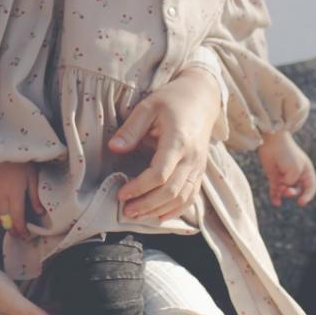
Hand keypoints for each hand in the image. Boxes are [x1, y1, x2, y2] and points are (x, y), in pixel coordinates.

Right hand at [0, 162, 43, 239]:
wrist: (2, 147)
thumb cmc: (20, 161)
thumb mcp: (32, 177)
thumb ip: (34, 197)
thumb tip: (40, 212)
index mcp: (14, 194)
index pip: (17, 219)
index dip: (21, 230)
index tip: (26, 236)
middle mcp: (0, 196)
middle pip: (5, 221)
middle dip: (13, 230)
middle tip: (20, 234)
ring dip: (4, 221)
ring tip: (11, 223)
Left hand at [110, 67, 221, 221]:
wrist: (201, 99)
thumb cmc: (172, 100)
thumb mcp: (147, 107)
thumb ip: (131, 129)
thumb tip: (113, 148)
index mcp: (178, 141)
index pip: (160, 174)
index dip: (139, 188)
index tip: (121, 194)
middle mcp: (192, 158)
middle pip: (172, 191)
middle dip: (147, 205)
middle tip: (126, 211)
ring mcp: (199, 166)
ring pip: (183, 197)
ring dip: (159, 210)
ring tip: (137, 215)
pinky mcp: (200, 170)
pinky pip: (192, 195)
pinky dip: (177, 209)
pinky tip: (160, 215)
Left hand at [257, 132, 315, 207]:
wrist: (272, 142)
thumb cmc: (286, 153)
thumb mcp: (294, 169)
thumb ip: (291, 180)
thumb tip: (284, 187)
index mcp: (306, 171)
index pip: (311, 187)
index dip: (308, 196)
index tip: (301, 202)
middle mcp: (296, 174)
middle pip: (298, 190)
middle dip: (293, 193)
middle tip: (287, 191)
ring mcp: (284, 175)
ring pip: (286, 191)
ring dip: (283, 194)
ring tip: (281, 191)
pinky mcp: (273, 176)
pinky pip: (275, 189)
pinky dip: (275, 196)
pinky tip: (276, 203)